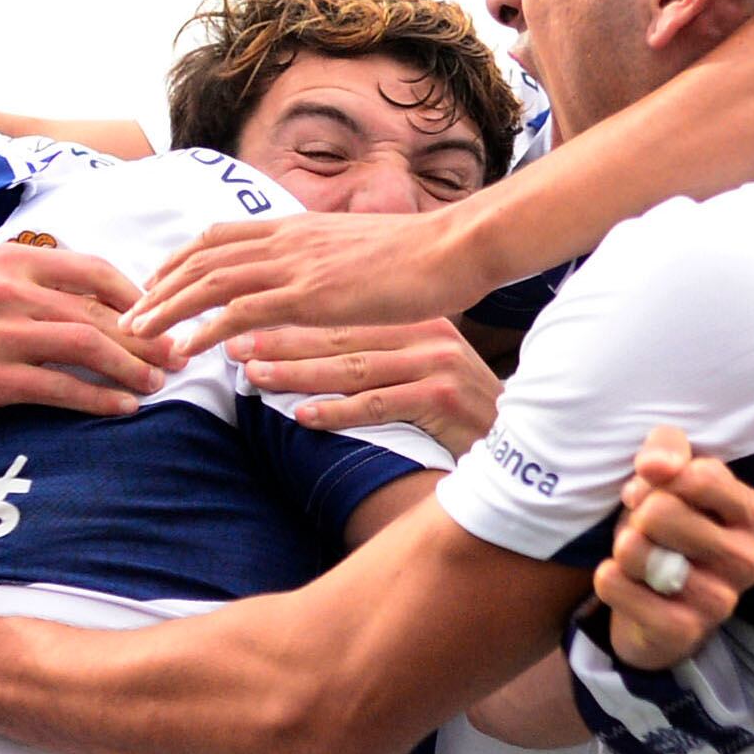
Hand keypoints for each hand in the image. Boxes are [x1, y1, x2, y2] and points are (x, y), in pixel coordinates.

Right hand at [0, 245, 171, 417]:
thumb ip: (39, 282)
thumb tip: (102, 299)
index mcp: (15, 261)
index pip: (94, 271)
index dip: (137, 296)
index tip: (160, 317)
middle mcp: (11, 292)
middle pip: (98, 313)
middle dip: (146, 338)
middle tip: (176, 357)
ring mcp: (1, 335)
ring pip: (86, 347)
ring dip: (130, 368)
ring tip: (157, 384)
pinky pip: (59, 388)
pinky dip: (98, 399)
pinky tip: (123, 408)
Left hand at [130, 210, 496, 359]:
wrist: (456, 249)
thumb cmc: (421, 255)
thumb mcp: (359, 251)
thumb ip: (324, 260)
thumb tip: (309, 271)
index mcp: (298, 228)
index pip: (220, 237)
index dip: (180, 261)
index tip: (154, 284)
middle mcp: (288, 240)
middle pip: (202, 257)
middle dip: (159, 286)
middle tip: (128, 316)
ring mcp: (298, 266)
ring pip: (211, 283)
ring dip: (167, 309)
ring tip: (138, 335)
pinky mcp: (312, 297)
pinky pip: (243, 313)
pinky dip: (204, 331)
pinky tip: (184, 351)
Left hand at [231, 317, 500, 452]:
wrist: (519, 435)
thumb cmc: (459, 405)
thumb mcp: (423, 364)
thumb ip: (381, 351)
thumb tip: (322, 349)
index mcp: (416, 320)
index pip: (341, 318)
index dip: (290, 322)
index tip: (243, 325)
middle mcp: (425, 335)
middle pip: (339, 338)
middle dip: (281, 343)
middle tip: (234, 349)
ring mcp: (434, 365)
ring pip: (352, 367)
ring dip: (298, 374)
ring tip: (255, 377)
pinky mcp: (440, 398)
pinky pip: (378, 405)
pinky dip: (337, 411)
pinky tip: (303, 417)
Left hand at [599, 426, 753, 669]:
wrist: (655, 609)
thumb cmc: (667, 532)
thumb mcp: (669, 479)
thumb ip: (667, 451)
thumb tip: (656, 466)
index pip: (701, 475)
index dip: (657, 476)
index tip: (650, 489)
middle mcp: (748, 559)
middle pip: (663, 511)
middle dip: (636, 515)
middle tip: (641, 529)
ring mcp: (721, 601)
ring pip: (638, 551)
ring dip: (622, 548)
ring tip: (633, 557)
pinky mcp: (684, 632)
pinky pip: (619, 589)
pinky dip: (607, 579)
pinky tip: (619, 580)